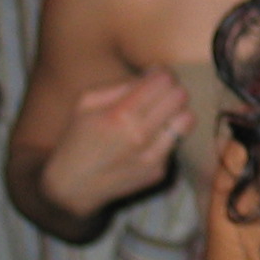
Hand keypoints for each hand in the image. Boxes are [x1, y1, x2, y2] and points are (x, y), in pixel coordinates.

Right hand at [38, 69, 192, 219]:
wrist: (73, 186)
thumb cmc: (78, 138)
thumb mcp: (86, 102)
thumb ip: (121, 84)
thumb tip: (155, 73)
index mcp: (120, 114)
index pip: (163, 81)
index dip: (162, 75)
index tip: (154, 79)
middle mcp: (140, 135)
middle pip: (180, 97)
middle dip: (172, 90)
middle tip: (160, 95)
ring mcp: (152, 156)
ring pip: (187, 119)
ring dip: (177, 112)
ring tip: (161, 115)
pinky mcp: (159, 171)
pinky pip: (177, 142)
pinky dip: (168, 136)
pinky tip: (150, 139)